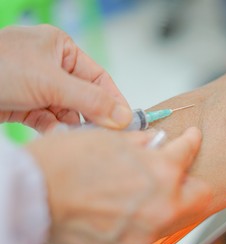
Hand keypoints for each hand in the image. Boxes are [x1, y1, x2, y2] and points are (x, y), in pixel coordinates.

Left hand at [0, 25, 131, 131]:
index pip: (98, 77)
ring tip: (80, 139)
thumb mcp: (51, 82)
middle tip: (106, 135)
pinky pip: (48, 121)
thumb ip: (90, 100)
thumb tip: (124, 116)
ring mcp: (38, 88)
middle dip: (92, 116)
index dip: (114, 99)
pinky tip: (57, 137)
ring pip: (67, 111)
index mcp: (61, 49)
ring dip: (72, 126)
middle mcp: (51, 67)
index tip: (127, 122)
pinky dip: (54, 130)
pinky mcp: (25, 106)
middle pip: (84, 96)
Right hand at [27, 127, 209, 243]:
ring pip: (175, 218)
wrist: (33, 196)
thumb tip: (155, 143)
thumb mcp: (110, 140)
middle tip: (180, 173)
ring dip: (167, 202)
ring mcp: (146, 233)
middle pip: (200, 195)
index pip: (189, 152)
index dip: (191, 142)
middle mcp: (161, 205)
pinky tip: (124, 211)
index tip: (190, 140)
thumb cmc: (65, 165)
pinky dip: (141, 223)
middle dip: (192, 180)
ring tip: (145, 192)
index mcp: (161, 171)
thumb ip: (142, 143)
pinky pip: (146, 235)